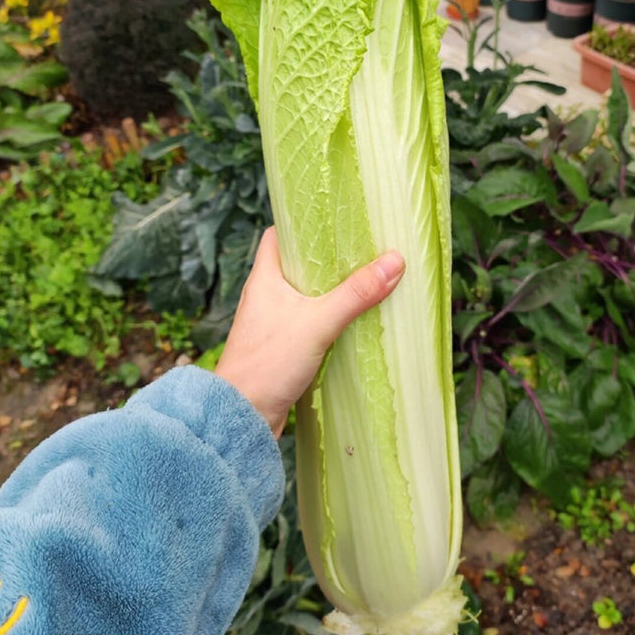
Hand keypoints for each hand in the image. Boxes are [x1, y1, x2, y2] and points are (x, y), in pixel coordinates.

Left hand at [215, 227, 404, 436]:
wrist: (240, 416)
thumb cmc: (268, 363)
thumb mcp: (318, 322)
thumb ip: (355, 293)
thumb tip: (394, 261)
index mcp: (264, 278)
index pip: (276, 236)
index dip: (299, 223)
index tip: (330, 218)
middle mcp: (265, 296)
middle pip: (296, 265)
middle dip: (326, 258)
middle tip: (359, 249)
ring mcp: (272, 323)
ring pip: (304, 296)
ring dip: (329, 291)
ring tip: (363, 281)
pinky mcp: (281, 348)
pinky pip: (308, 323)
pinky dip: (328, 318)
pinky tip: (351, 322)